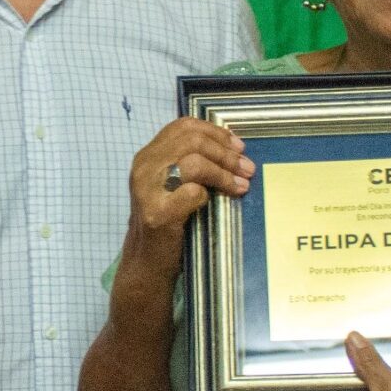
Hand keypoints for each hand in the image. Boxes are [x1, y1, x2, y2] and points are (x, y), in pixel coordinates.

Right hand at [122, 117, 251, 259]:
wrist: (146, 263)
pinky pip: (193, 192)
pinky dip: (209, 195)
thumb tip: (232, 149)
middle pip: (191, 141)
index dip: (215, 133)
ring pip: (194, 162)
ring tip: (241, 185)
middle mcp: (144, 168)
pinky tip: (216, 203)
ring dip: (224, 173)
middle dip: (226, 154)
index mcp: (148, 157)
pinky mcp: (158, 214)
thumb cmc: (167, 223)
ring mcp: (148, 191)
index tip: (238, 147)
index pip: (182, 127)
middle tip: (247, 168)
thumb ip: (188, 163)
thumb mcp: (170, 185)